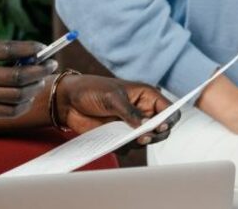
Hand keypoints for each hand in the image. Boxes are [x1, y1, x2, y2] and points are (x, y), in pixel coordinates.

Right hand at [0, 34, 56, 118]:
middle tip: (51, 65)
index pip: (9, 50)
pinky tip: (27, 96)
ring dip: (34, 87)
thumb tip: (32, 53)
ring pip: (16, 96)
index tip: (43, 48)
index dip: (31, 50)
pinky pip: (8, 112)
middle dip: (40, 70)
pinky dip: (23, 104)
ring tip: (40, 79)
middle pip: (17, 76)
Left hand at [55, 75, 178, 145]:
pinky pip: (128, 148)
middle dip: (156, 135)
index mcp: (145, 96)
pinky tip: (113, 139)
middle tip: (143, 137)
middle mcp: (141, 111)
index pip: (168, 109)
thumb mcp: (112, 97)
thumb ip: (130, 113)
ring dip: (139, 142)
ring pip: (146, 141)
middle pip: (162, 129)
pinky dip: (123, 147)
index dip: (169, 119)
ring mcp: (131, 125)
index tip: (160, 126)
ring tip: (128, 137)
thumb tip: (145, 128)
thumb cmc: (91, 90)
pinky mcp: (119, 136)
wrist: (68, 101)